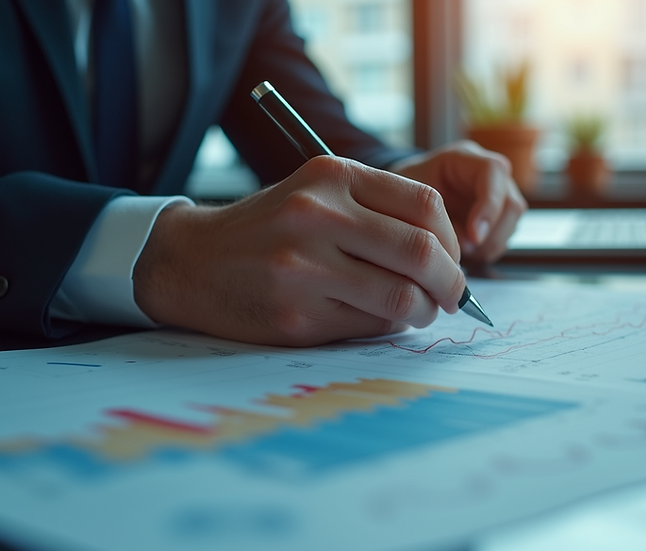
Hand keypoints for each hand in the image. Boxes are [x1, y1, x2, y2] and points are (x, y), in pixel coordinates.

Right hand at [133, 156, 466, 345]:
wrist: (191, 261)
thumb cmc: (267, 230)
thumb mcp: (316, 195)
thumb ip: (377, 212)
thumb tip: (449, 258)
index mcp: (332, 177)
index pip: (426, 205)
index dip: (454, 240)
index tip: (454, 260)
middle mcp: (318, 216)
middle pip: (421, 252)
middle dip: (451, 283)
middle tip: (453, 296)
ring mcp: (304, 267)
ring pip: (402, 297)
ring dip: (424, 311)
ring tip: (418, 311)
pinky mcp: (295, 314)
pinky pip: (368, 325)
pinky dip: (385, 326)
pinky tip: (374, 317)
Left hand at [391, 141, 526, 262]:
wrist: (404, 199)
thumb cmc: (404, 191)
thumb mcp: (410, 194)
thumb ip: (435, 212)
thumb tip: (466, 242)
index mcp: (466, 158)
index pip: (493, 171)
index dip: (489, 205)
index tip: (474, 235)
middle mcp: (489, 176)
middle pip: (511, 204)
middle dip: (489, 235)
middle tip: (462, 249)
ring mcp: (497, 198)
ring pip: (510, 226)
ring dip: (486, 246)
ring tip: (458, 251)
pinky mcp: (497, 220)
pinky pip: (501, 241)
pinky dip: (483, 253)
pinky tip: (463, 253)